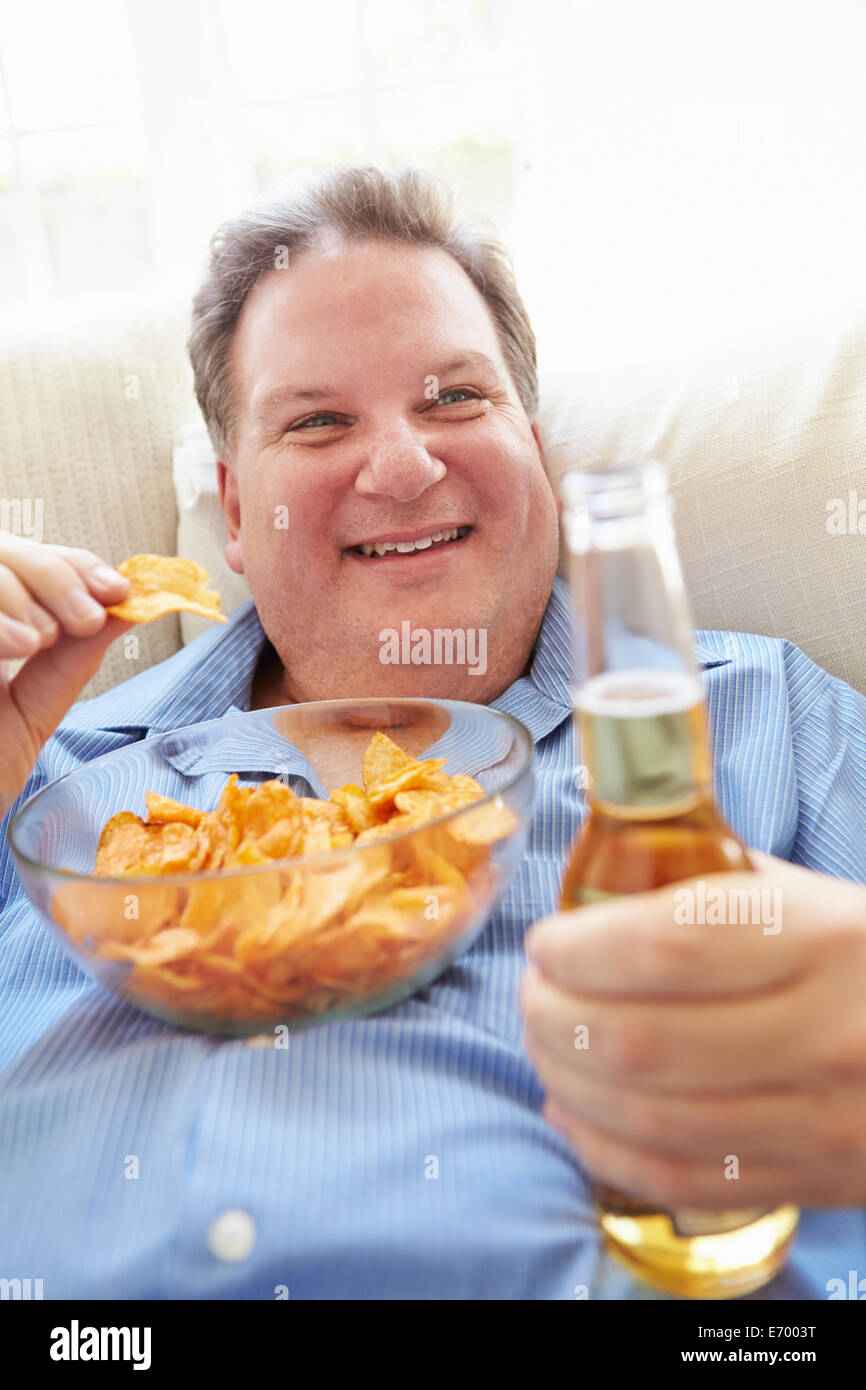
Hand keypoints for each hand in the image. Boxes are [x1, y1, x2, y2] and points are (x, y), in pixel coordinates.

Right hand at [0, 534, 131, 816]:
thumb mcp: (42, 699)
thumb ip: (78, 650)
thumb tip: (133, 602)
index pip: (32, 558)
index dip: (76, 565)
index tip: (118, 591)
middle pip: (5, 550)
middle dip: (56, 576)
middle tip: (87, 619)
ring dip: (22, 594)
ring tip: (41, 642)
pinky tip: (19, 646)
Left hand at [521, 852, 865, 1208]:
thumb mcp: (822, 901)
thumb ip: (720, 888)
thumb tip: (610, 877)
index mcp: (824, 940)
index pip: (669, 944)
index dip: (583, 947)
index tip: (547, 941)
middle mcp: (824, 1034)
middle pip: (641, 1037)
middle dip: (554, 1014)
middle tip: (532, 991)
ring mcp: (820, 1120)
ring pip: (649, 1114)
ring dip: (565, 1078)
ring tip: (541, 1042)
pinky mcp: (813, 1182)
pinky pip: (680, 1175)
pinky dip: (603, 1145)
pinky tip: (571, 1110)